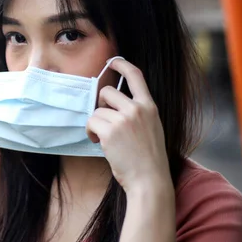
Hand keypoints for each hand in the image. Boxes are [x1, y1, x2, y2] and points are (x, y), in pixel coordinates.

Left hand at [86, 59, 171, 194]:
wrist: (149, 180)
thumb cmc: (147, 158)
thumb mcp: (151, 128)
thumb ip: (136, 113)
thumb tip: (111, 103)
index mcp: (149, 106)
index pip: (136, 76)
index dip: (122, 65)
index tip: (113, 62)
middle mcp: (137, 109)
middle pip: (106, 92)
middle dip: (100, 106)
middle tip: (105, 122)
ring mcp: (124, 119)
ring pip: (96, 110)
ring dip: (96, 124)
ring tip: (104, 139)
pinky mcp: (110, 131)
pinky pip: (91, 122)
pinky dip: (91, 132)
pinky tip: (99, 143)